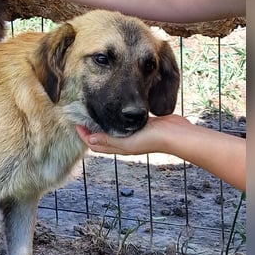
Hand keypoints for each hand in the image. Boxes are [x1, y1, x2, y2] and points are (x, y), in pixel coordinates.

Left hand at [76, 115, 192, 155]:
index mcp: (119, 147)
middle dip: (91, 127)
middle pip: (102, 136)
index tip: (76, 122)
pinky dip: (117, 117)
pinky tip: (117, 107)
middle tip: (83, 113)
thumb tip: (88, 140)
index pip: (95, 143)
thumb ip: (108, 140)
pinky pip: (125, 122)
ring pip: (113, 128)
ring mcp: (134, 133)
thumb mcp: (128, 141)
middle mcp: (125, 141)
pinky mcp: (142, 125)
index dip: (84, 134)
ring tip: (96, 109)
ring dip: (103, 121)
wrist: (177, 135)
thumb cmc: (153, 139)